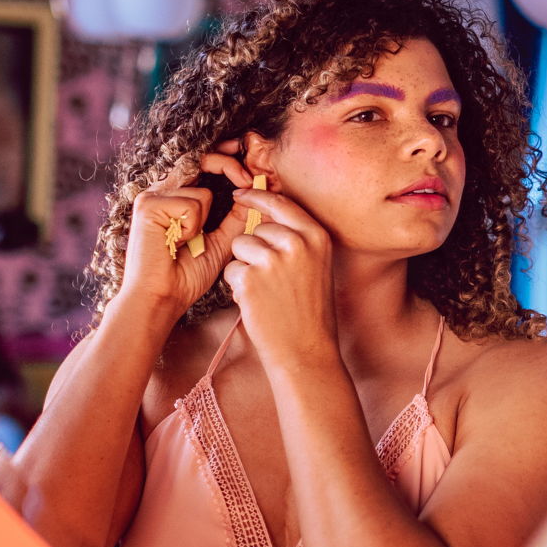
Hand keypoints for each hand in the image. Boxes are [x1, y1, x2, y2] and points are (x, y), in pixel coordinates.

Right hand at [117, 148, 252, 319]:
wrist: (162, 298)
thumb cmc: (186, 275)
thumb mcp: (222, 242)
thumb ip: (237, 218)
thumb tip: (257, 193)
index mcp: (176, 198)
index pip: (202, 165)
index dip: (225, 158)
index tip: (245, 159)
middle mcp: (162, 192)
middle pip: (200, 161)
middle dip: (228, 165)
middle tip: (248, 179)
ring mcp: (152, 196)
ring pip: (201, 192)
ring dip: (206, 221)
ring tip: (186, 242)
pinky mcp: (148, 205)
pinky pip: (191, 205)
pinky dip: (193, 227)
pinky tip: (176, 243)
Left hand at [225, 185, 340, 371]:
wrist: (306, 351)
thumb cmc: (310, 312)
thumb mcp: (316, 266)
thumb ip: (296, 239)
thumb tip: (264, 216)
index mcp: (315, 237)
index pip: (280, 204)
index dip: (257, 197)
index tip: (241, 194)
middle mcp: (296, 243)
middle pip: (255, 229)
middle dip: (254, 251)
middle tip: (271, 281)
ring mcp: (272, 260)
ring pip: (239, 248)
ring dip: (245, 269)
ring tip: (265, 292)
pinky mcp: (250, 279)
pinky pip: (231, 270)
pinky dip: (238, 287)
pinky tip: (257, 303)